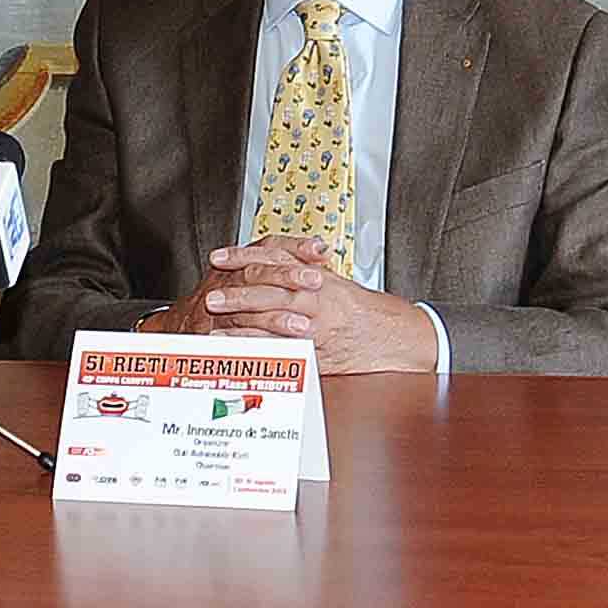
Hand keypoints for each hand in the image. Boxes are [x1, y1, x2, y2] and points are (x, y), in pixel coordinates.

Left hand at [195, 237, 443, 374]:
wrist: (395, 337)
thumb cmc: (365, 313)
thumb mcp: (335, 284)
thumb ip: (305, 271)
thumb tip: (277, 260)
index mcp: (318, 276)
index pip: (277, 259)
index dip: (245, 257)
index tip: (220, 257)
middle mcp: (317, 298)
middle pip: (271, 287)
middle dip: (238, 290)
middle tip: (212, 293)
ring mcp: (317, 325)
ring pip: (275, 316)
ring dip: (243, 318)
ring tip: (216, 320)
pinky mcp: (318, 350)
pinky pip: (285, 347)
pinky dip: (260, 346)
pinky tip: (239, 347)